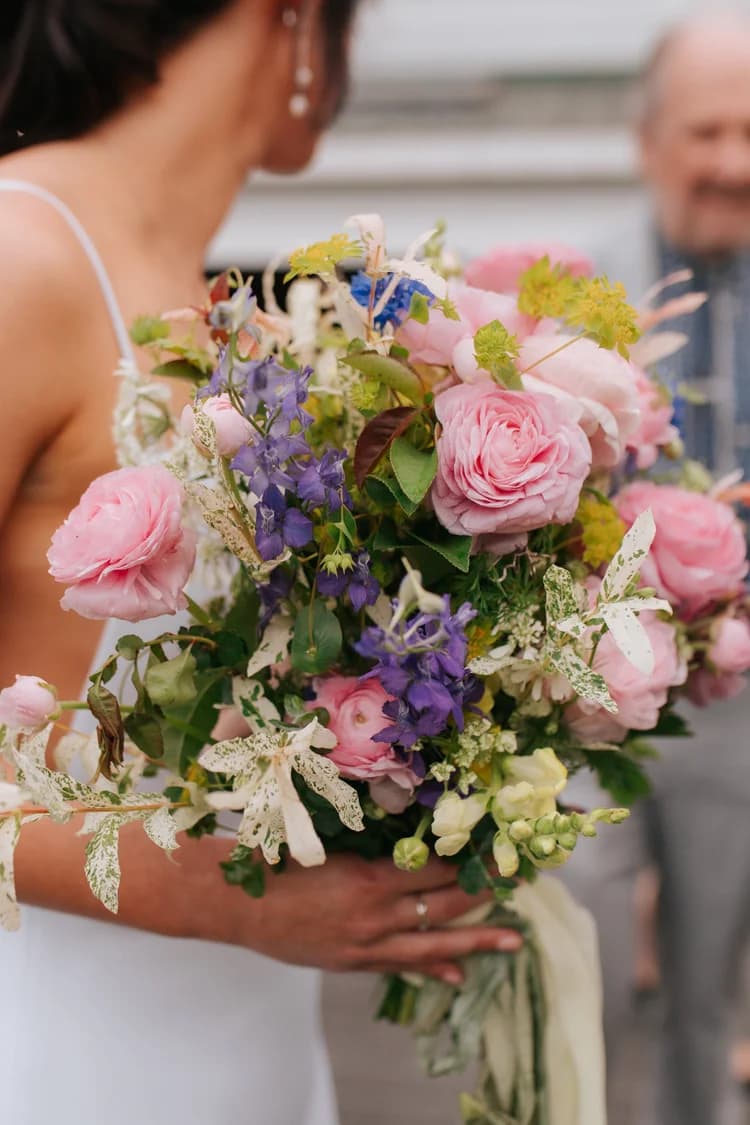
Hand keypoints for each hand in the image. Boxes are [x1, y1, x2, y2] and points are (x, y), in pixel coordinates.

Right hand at [225, 852, 521, 984]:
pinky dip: (430, 970)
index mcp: (371, 879)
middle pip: (444, 908)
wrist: (239, 903)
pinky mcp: (354, 963)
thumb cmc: (280, 861)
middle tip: (522, 885)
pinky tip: (456, 976)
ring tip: (514, 940)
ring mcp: (367, 945)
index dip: (469, 862)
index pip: (435, 871)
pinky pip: (402, 967)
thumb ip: (370, 845)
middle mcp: (377, 916)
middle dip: (484, 896)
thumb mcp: (329, 842)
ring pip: (433, 945)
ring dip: (475, 941)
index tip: (496, 849)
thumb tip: (411, 834)